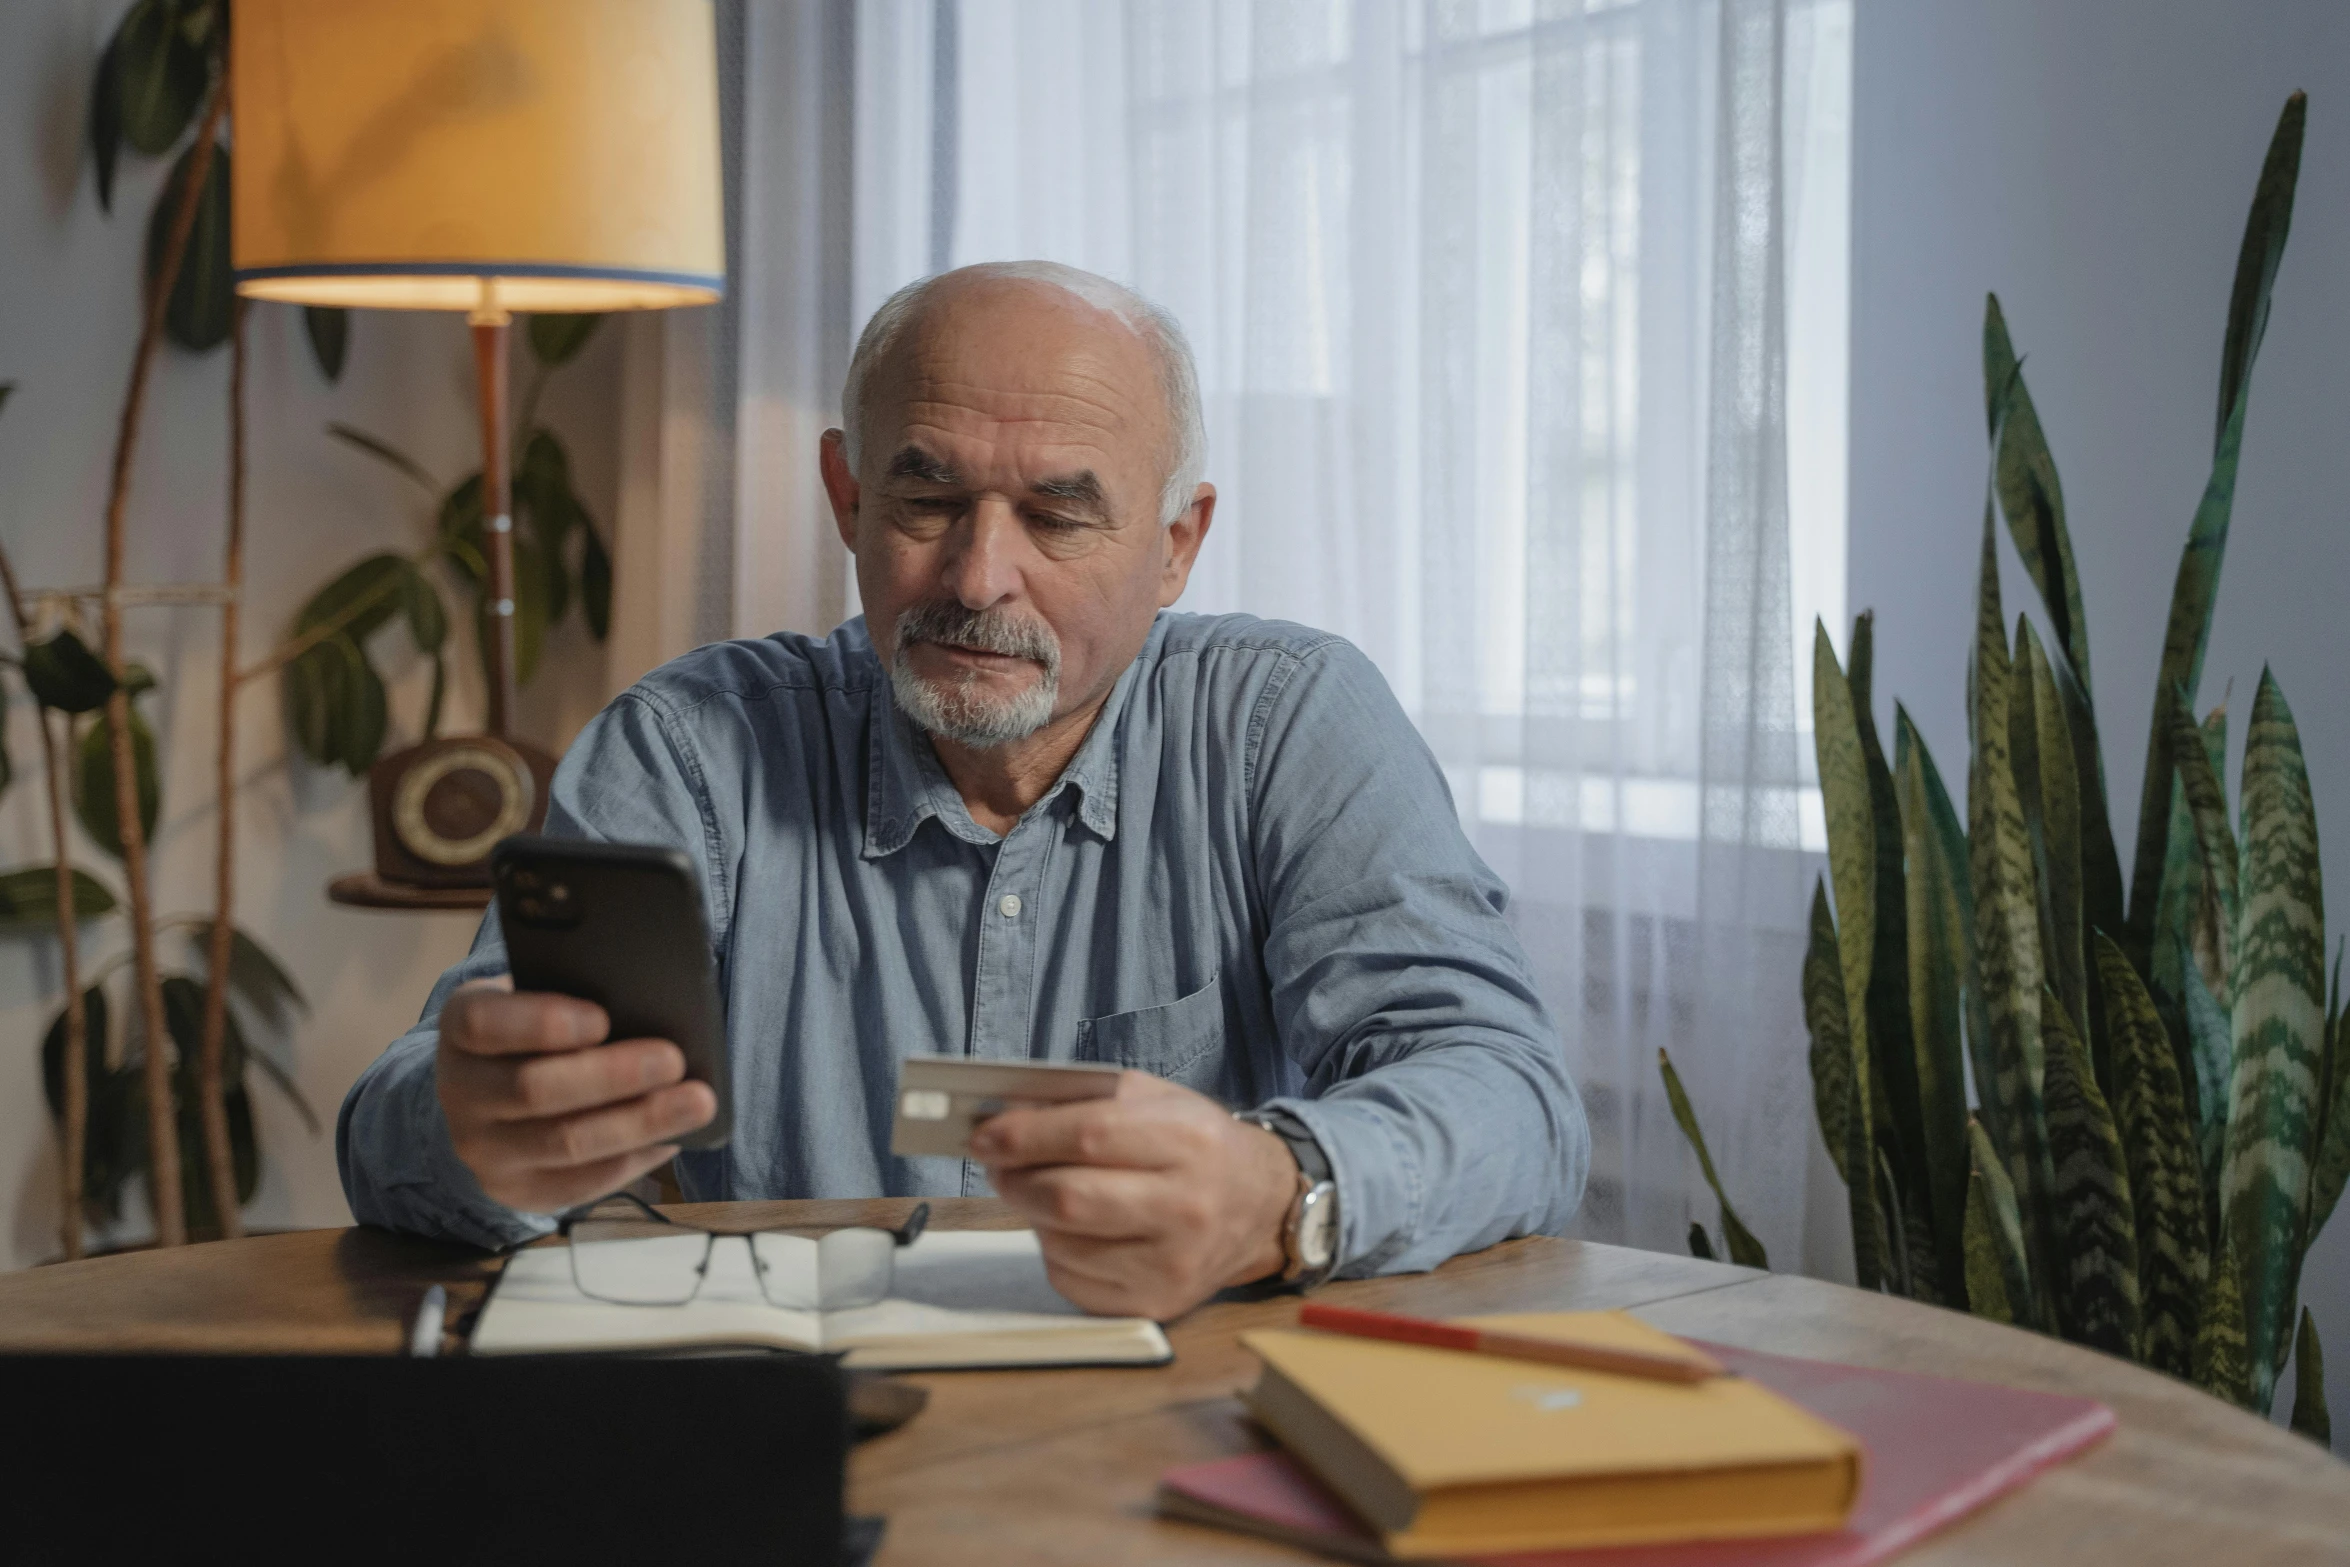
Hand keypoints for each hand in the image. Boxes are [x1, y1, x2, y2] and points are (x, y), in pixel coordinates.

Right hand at [435, 976, 717, 1213]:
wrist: (487, 1095)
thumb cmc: (531, 1032)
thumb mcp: (533, 1000)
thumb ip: (573, 995)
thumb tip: (647, 1003)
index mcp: (462, 1028)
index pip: (484, 1024)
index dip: (542, 1022)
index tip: (602, 1019)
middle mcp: (461, 1092)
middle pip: (533, 1090)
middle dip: (612, 1075)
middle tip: (674, 1059)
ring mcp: (483, 1150)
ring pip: (565, 1142)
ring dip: (639, 1123)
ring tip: (696, 1103)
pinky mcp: (517, 1191)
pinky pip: (581, 1182)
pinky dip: (634, 1158)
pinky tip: (674, 1137)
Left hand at [968, 1072, 1297, 1319]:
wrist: (1261, 1208)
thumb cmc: (1199, 1146)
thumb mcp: (1158, 1101)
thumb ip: (1087, 1099)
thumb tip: (1005, 1114)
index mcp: (1190, 1141)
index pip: (1089, 1135)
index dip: (1025, 1135)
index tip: (984, 1134)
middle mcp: (1187, 1208)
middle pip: (1067, 1199)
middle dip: (1015, 1179)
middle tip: (998, 1165)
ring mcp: (1173, 1265)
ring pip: (1060, 1243)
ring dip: (1032, 1215)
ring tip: (1042, 1192)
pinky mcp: (1156, 1305)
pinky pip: (1071, 1280)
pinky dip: (1055, 1251)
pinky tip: (1075, 1231)